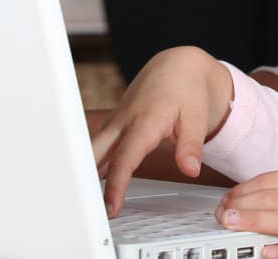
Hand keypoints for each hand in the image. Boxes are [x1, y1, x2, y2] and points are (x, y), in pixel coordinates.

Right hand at [91, 46, 233, 217]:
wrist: (177, 65)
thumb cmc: (187, 90)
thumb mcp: (197, 118)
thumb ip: (191, 146)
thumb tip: (190, 170)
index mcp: (143, 121)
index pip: (124, 159)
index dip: (115, 186)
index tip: (111, 209)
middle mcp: (123, 122)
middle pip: (94, 154)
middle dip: (85, 181)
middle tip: (84, 211)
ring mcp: (115, 122)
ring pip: (91, 150)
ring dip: (84, 173)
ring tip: (80, 204)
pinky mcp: (113, 124)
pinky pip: (96, 146)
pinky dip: (89, 164)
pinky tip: (87, 184)